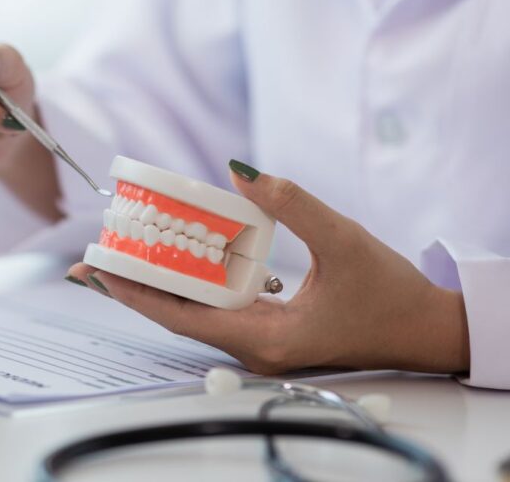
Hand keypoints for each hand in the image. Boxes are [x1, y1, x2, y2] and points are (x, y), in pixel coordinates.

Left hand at [69, 163, 469, 375]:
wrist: (428, 329)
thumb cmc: (392, 293)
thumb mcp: (343, 238)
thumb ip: (292, 203)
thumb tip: (239, 169)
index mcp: (265, 338)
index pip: (178, 316)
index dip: (132, 293)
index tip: (94, 273)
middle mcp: (254, 347)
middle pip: (175, 316)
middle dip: (131, 288)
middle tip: (90, 261)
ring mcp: (260, 342)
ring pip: (193, 312)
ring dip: (157, 285)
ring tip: (121, 255)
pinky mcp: (269, 330)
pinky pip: (215, 307)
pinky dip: (190, 285)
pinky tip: (175, 260)